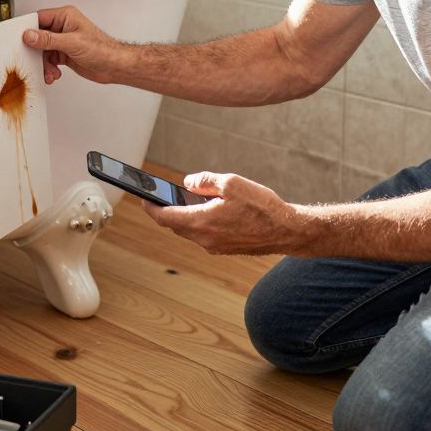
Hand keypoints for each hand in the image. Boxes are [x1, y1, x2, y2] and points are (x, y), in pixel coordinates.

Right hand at [21, 5, 122, 84]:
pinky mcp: (64, 53)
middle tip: (34, 59)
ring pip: (43, 50)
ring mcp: (63, 41)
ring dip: (43, 63)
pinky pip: (49, 59)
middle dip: (36, 51)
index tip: (21, 39)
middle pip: (38, 36)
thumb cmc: (102, 49)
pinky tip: (53, 73)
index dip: (28, 29)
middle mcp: (63, 27)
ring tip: (48, 71)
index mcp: (65, 16)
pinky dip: (48, 68)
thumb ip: (48, 39)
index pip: (39, 18)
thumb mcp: (72, 43)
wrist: (114, 66)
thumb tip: (30, 35)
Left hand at [143, 172, 299, 254]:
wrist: (286, 231)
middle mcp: (204, 239)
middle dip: (167, 211)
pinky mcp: (225, 249)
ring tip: (186, 200)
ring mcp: (215, 247)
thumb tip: (188, 182)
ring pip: (190, 231)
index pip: (164, 217)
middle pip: (175, 225)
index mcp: (201, 222)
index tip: (143, 198)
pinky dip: (200, 223)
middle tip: (162, 197)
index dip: (150, 207)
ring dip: (185, 217)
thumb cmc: (261, 206)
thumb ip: (205, 181)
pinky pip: (204, 236)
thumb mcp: (232, 183)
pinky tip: (208, 211)